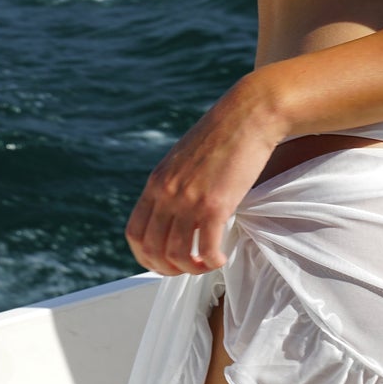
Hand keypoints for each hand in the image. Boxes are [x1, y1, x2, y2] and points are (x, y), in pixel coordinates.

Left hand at [125, 77, 281, 275]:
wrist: (248, 115)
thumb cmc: (221, 136)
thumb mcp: (183, 159)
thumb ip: (173, 185)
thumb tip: (174, 212)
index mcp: (156, 181)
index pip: (134, 233)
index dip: (146, 256)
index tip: (165, 261)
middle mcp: (167, 193)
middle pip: (152, 250)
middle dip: (168, 268)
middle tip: (188, 267)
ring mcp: (189, 200)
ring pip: (177, 255)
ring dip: (192, 268)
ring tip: (207, 262)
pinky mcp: (216, 204)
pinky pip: (207, 249)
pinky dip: (212, 262)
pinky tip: (222, 257)